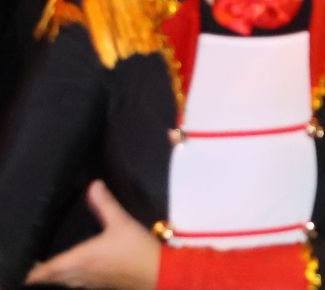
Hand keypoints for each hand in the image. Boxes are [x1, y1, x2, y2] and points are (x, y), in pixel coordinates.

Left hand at [26, 180, 159, 288]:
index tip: (24, 264)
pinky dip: (69, 280)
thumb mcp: (122, 222)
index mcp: (79, 260)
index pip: (45, 270)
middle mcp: (79, 275)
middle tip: (33, 264)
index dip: (31, 271)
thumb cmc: (137, 249)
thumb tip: (94, 185)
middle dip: (40, 273)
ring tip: (49, 269)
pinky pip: (76, 285)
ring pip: (64, 283)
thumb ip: (105, 205)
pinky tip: (75, 273)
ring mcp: (89, 283)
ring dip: (54, 278)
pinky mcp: (101, 286)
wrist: (159, 273)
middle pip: (51, 279)